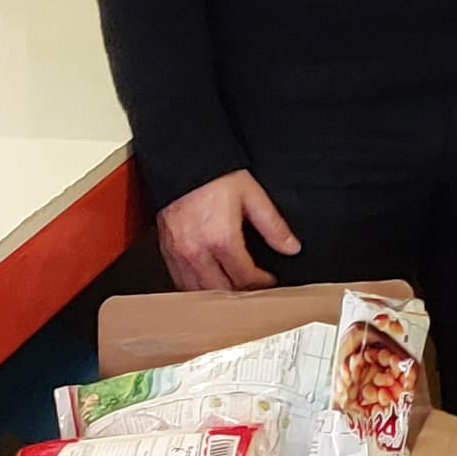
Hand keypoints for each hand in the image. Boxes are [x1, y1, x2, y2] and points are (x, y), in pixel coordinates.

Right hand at [159, 169, 300, 292]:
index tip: (269, 280)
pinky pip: (179, 281)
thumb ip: (273, 225)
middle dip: (240, 293)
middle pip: (221, 291)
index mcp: (221, 240)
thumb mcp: (252, 195)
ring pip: (197, 291)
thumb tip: (291, 246)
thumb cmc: (214, 175)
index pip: (245, 277)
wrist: (182, 160)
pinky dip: (194, 288)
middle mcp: (197, 252)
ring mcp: (178, 254)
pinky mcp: (166, 251)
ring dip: (217, 295)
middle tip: (254, 289)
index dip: (261, 283)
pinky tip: (206, 283)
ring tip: (233, 290)